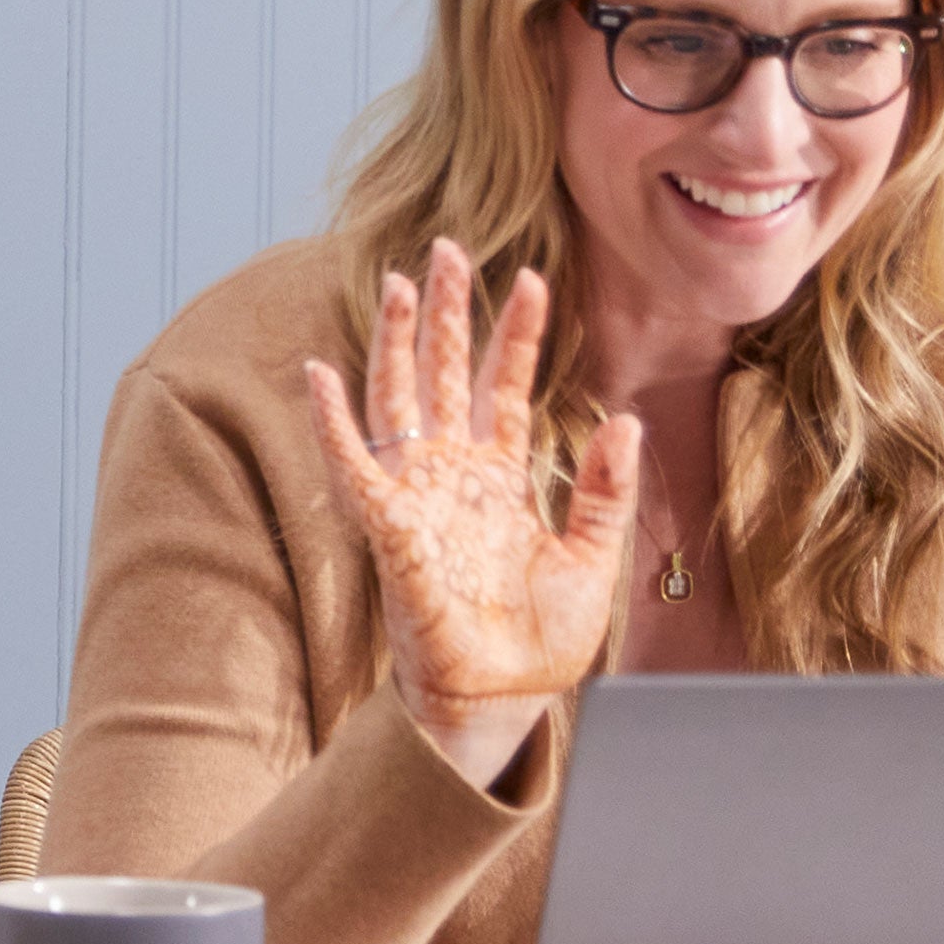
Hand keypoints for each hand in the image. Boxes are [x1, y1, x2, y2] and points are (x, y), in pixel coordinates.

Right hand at [302, 241, 644, 791]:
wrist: (506, 696)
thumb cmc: (543, 639)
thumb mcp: (594, 554)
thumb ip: (605, 489)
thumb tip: (621, 419)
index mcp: (501, 476)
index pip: (505, 385)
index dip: (517, 333)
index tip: (533, 277)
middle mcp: (454, 474)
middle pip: (445, 373)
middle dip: (447, 310)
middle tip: (449, 247)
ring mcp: (418, 496)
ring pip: (401, 399)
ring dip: (398, 341)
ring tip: (401, 280)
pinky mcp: (389, 527)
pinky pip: (353, 465)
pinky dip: (333, 420)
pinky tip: (321, 372)